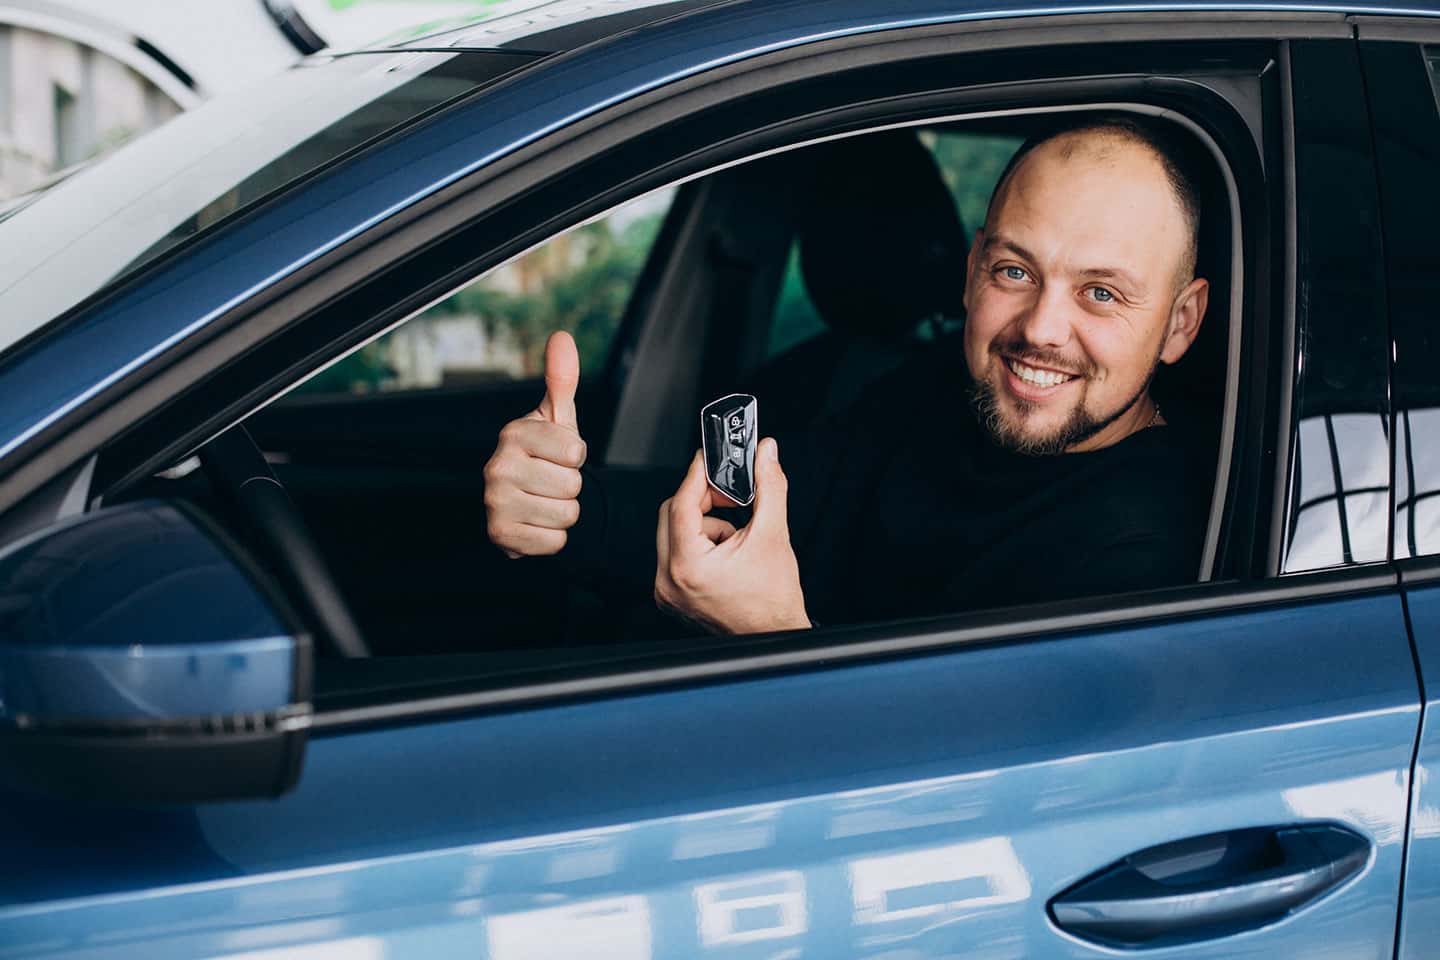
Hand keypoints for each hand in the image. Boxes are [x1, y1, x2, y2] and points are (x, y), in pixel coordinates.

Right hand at [483, 331, 586, 556]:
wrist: (523, 498)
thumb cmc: (545, 455)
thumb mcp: (557, 417)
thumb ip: (562, 378)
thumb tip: (562, 337)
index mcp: (513, 434)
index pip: (576, 452)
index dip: (576, 457)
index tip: (559, 456)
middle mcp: (497, 466)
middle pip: (573, 486)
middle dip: (570, 487)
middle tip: (551, 481)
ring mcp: (495, 502)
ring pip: (567, 515)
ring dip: (563, 513)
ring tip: (545, 501)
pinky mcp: (500, 535)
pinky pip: (554, 542)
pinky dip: (552, 538)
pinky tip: (536, 523)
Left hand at [654, 438, 809, 633]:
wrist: (775, 637)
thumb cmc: (773, 601)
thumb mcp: (773, 535)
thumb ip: (769, 487)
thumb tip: (765, 454)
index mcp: (689, 567)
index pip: (681, 504)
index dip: (697, 476)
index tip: (710, 460)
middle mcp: (669, 581)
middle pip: (671, 515)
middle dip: (703, 502)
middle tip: (732, 499)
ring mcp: (668, 591)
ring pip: (674, 533)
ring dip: (704, 525)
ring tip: (736, 539)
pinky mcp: (672, 596)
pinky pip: (676, 553)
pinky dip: (699, 544)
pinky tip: (726, 554)